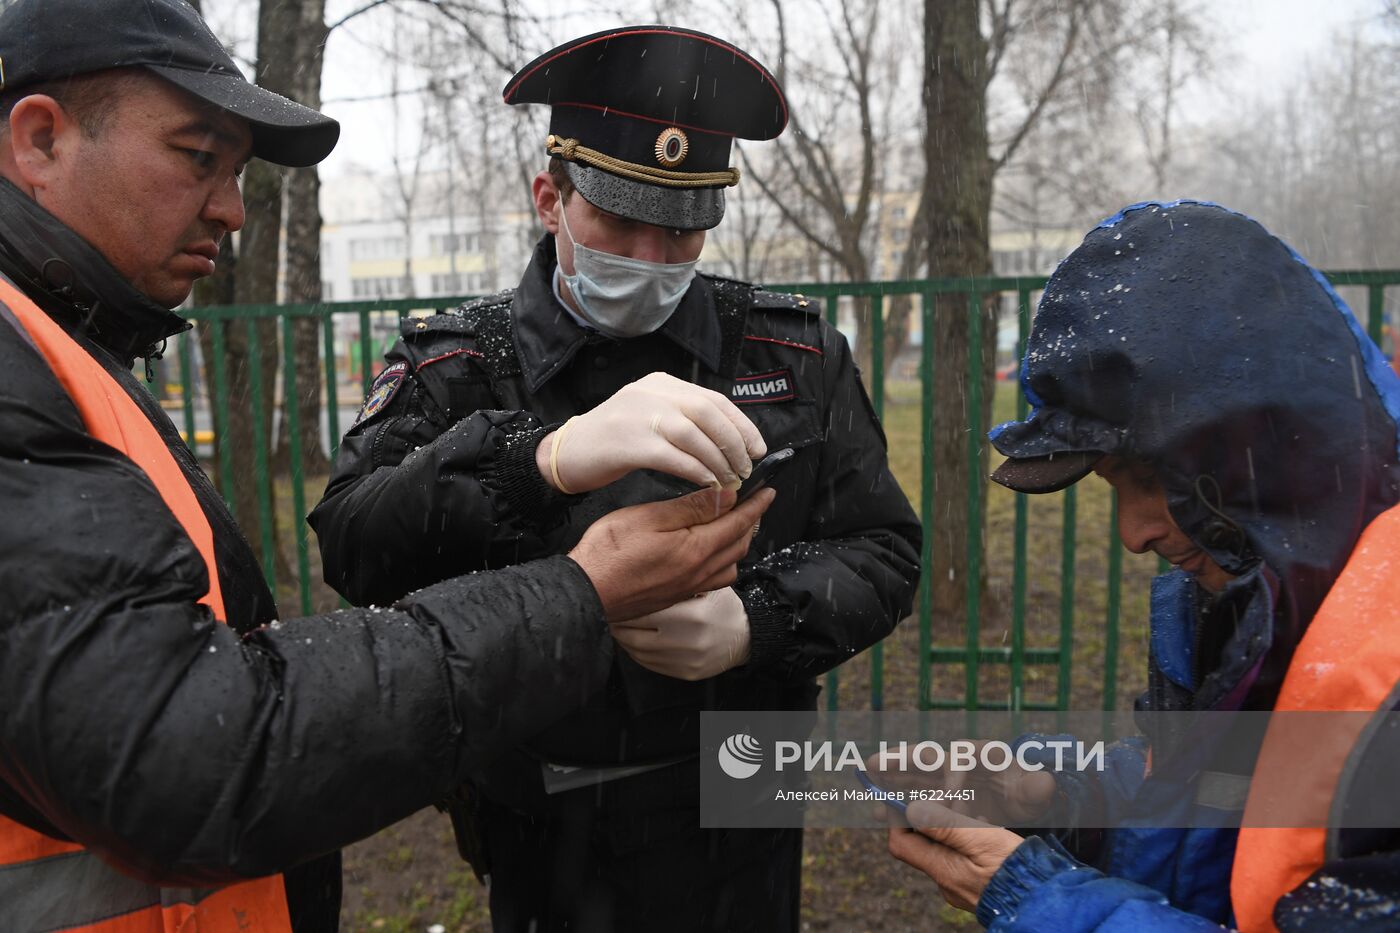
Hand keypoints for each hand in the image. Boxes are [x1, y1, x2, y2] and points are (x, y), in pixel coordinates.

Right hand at [537, 372, 765, 493]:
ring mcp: (639, 414)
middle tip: (745, 469)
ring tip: (729, 481)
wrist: (566, 453)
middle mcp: (651, 392)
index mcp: (661, 383)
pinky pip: (674, 456)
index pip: (714, 399)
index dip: (742, 425)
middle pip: (708, 413)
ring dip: (718, 461)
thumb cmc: (614, 442)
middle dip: (734, 443)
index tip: (758, 449)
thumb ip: (683, 419)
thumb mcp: (650, 416)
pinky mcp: (629, 442)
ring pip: (694, 435)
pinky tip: (707, 483)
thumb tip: (730, 440)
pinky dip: (696, 471)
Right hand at [568, 487, 775, 621]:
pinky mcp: (677, 595)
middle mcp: (699, 572)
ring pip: (730, 565)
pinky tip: (712, 554)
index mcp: (696, 549)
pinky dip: (724, 562)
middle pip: (739, 545)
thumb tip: (727, 497)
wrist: (587, 591)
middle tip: (755, 504)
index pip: (738, 523)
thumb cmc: (610, 552)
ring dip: (739, 543)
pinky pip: (715, 579)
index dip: (756, 505)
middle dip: (752, 522)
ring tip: (736, 525)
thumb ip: (691, 508)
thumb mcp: (650, 517)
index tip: (768, 491)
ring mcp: (689, 586)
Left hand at [610, 586, 750, 680]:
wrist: (744, 634)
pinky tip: (634, 640)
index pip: (642, 613)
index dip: (625, 607)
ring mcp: (686, 661)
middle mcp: (688, 641)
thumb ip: (674, 585)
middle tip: (611, 612)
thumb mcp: (704, 586)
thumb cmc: (720, 605)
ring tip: (619, 625)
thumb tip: (633, 584)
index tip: (616, 599)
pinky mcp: (686, 674)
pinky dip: (636, 652)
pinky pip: (650, 664)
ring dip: (624, 639)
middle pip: (634, 636)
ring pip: (638, 652)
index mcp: (691, 615)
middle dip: (618, 624)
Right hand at [866, 739, 1055, 825]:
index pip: (961, 761)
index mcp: (979, 754)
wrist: (1020, 797)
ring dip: (892, 780)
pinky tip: (881, 812)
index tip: (951, 802)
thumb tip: (1043, 784)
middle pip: (925, 758)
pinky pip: (915, 795)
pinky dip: (899, 801)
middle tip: (873, 764)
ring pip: (914, 776)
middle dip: (900, 761)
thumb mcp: (1035, 789)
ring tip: (869, 786)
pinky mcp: (939, 794)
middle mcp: (957, 761)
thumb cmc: (1027, 789)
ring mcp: (945, 777)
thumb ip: (1039, 788)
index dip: (952, 779)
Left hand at [887, 801, 1025, 912]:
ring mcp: (961, 887)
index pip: (901, 844)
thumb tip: (912, 810)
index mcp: (943, 870)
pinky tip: (985, 827)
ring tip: (970, 811)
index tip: (908, 798)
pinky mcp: (977, 888)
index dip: (898, 819)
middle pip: (922, 846)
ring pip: (945, 851)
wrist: (1044, 901)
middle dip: (929, 820)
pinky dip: (967, 841)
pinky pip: (961, 860)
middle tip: (946, 798)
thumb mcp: (981, 839)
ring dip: (951, 828)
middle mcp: (947, 883)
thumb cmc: (1015, 869)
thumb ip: (945, 825)